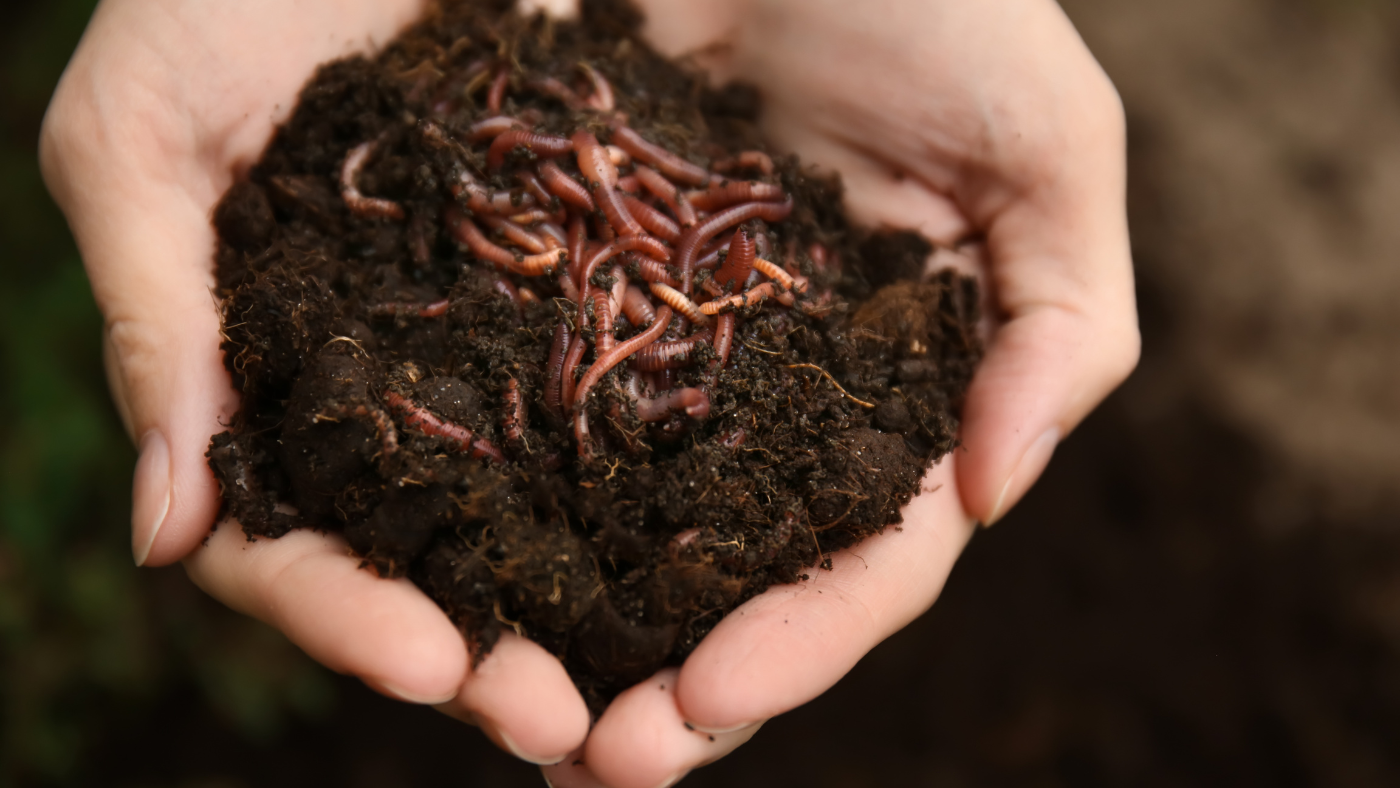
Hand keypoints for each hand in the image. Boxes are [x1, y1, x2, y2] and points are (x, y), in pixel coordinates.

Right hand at [40, 0, 590, 764]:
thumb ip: (153, 312)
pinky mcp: (579, 293)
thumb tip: (159, 530)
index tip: (427, 664)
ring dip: (584, 610)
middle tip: (564, 728)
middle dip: (484, 656)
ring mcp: (481, 350)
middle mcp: (378, 389)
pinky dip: (662, 487)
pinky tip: (717, 555)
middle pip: (422, 561)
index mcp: (260, 377)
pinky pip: (621, 406)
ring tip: (655, 693)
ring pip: (529, 516)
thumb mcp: (145, 127)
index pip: (280, 538)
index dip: (342, 613)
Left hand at [542, 0, 1137, 784]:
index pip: (872, 552)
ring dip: (582, 628)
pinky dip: (509, 493)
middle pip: (746, 573)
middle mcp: (798, 398)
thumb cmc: (952, 8)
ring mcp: (689, 354)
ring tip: (507, 713)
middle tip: (597, 767)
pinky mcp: (594, 291)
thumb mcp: (1049, 154)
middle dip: (682, 681)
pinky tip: (450, 565)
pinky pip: (548, 403)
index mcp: (911, 394)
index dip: (805, 638)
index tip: (712, 698)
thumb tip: (995, 498)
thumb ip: (1058, 330)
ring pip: (638, 523)